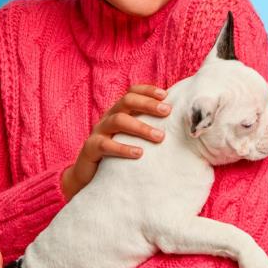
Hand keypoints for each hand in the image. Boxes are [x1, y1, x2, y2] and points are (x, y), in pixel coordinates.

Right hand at [61, 84, 171, 199]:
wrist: (87, 177)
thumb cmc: (117, 156)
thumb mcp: (132, 139)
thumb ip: (149, 130)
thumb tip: (179, 127)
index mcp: (119, 112)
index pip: (132, 92)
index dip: (148, 91)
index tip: (166, 96)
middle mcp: (108, 118)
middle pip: (126, 101)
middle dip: (148, 104)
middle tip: (167, 112)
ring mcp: (98, 132)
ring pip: (118, 120)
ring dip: (141, 127)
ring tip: (159, 137)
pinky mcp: (90, 149)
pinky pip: (106, 145)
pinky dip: (123, 148)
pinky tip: (139, 153)